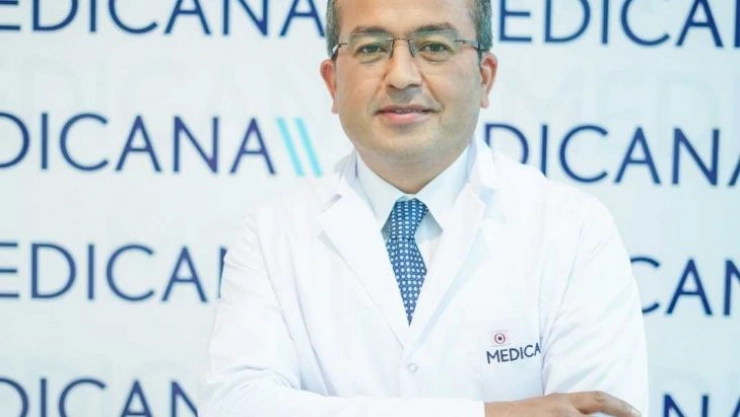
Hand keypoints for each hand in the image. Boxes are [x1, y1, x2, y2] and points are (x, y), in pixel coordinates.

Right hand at [484, 391, 640, 416]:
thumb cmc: (516, 414)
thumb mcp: (543, 407)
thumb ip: (562, 410)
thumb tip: (579, 414)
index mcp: (561, 400)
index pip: (597, 398)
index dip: (620, 405)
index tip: (636, 412)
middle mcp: (563, 411)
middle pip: (597, 409)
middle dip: (621, 413)